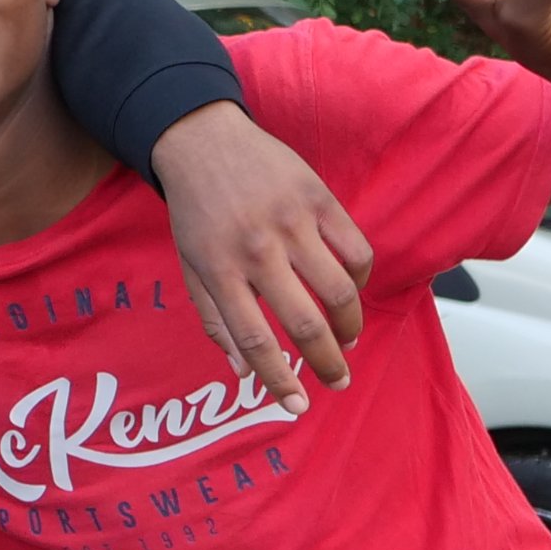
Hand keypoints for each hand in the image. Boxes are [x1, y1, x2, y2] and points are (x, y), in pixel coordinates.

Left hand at [150, 103, 372, 411]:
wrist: (202, 142)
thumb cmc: (195, 212)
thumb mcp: (189, 266)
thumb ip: (215, 320)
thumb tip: (244, 371)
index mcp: (219, 269)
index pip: (254, 338)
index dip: (277, 378)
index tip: (297, 407)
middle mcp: (257, 249)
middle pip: (305, 321)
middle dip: (326, 362)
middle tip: (338, 381)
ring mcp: (292, 222)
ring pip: (340, 289)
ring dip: (351, 324)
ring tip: (347, 340)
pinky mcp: (319, 199)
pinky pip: (356, 250)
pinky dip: (361, 277)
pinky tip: (351, 291)